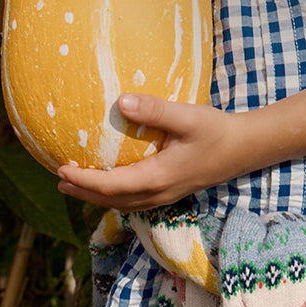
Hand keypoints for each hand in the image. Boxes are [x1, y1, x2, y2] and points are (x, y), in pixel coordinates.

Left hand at [56, 94, 249, 210]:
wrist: (245, 148)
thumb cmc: (217, 130)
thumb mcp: (187, 116)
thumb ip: (154, 110)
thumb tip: (120, 102)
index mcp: (158, 178)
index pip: (110, 186)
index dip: (83, 180)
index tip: (61, 170)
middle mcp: (159, 193)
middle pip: (111, 201)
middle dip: (83, 192)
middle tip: (59, 181)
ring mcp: (166, 196)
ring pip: (123, 204)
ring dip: (97, 197)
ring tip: (76, 186)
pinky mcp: (171, 192)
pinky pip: (135, 202)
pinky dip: (115, 197)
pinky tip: (111, 186)